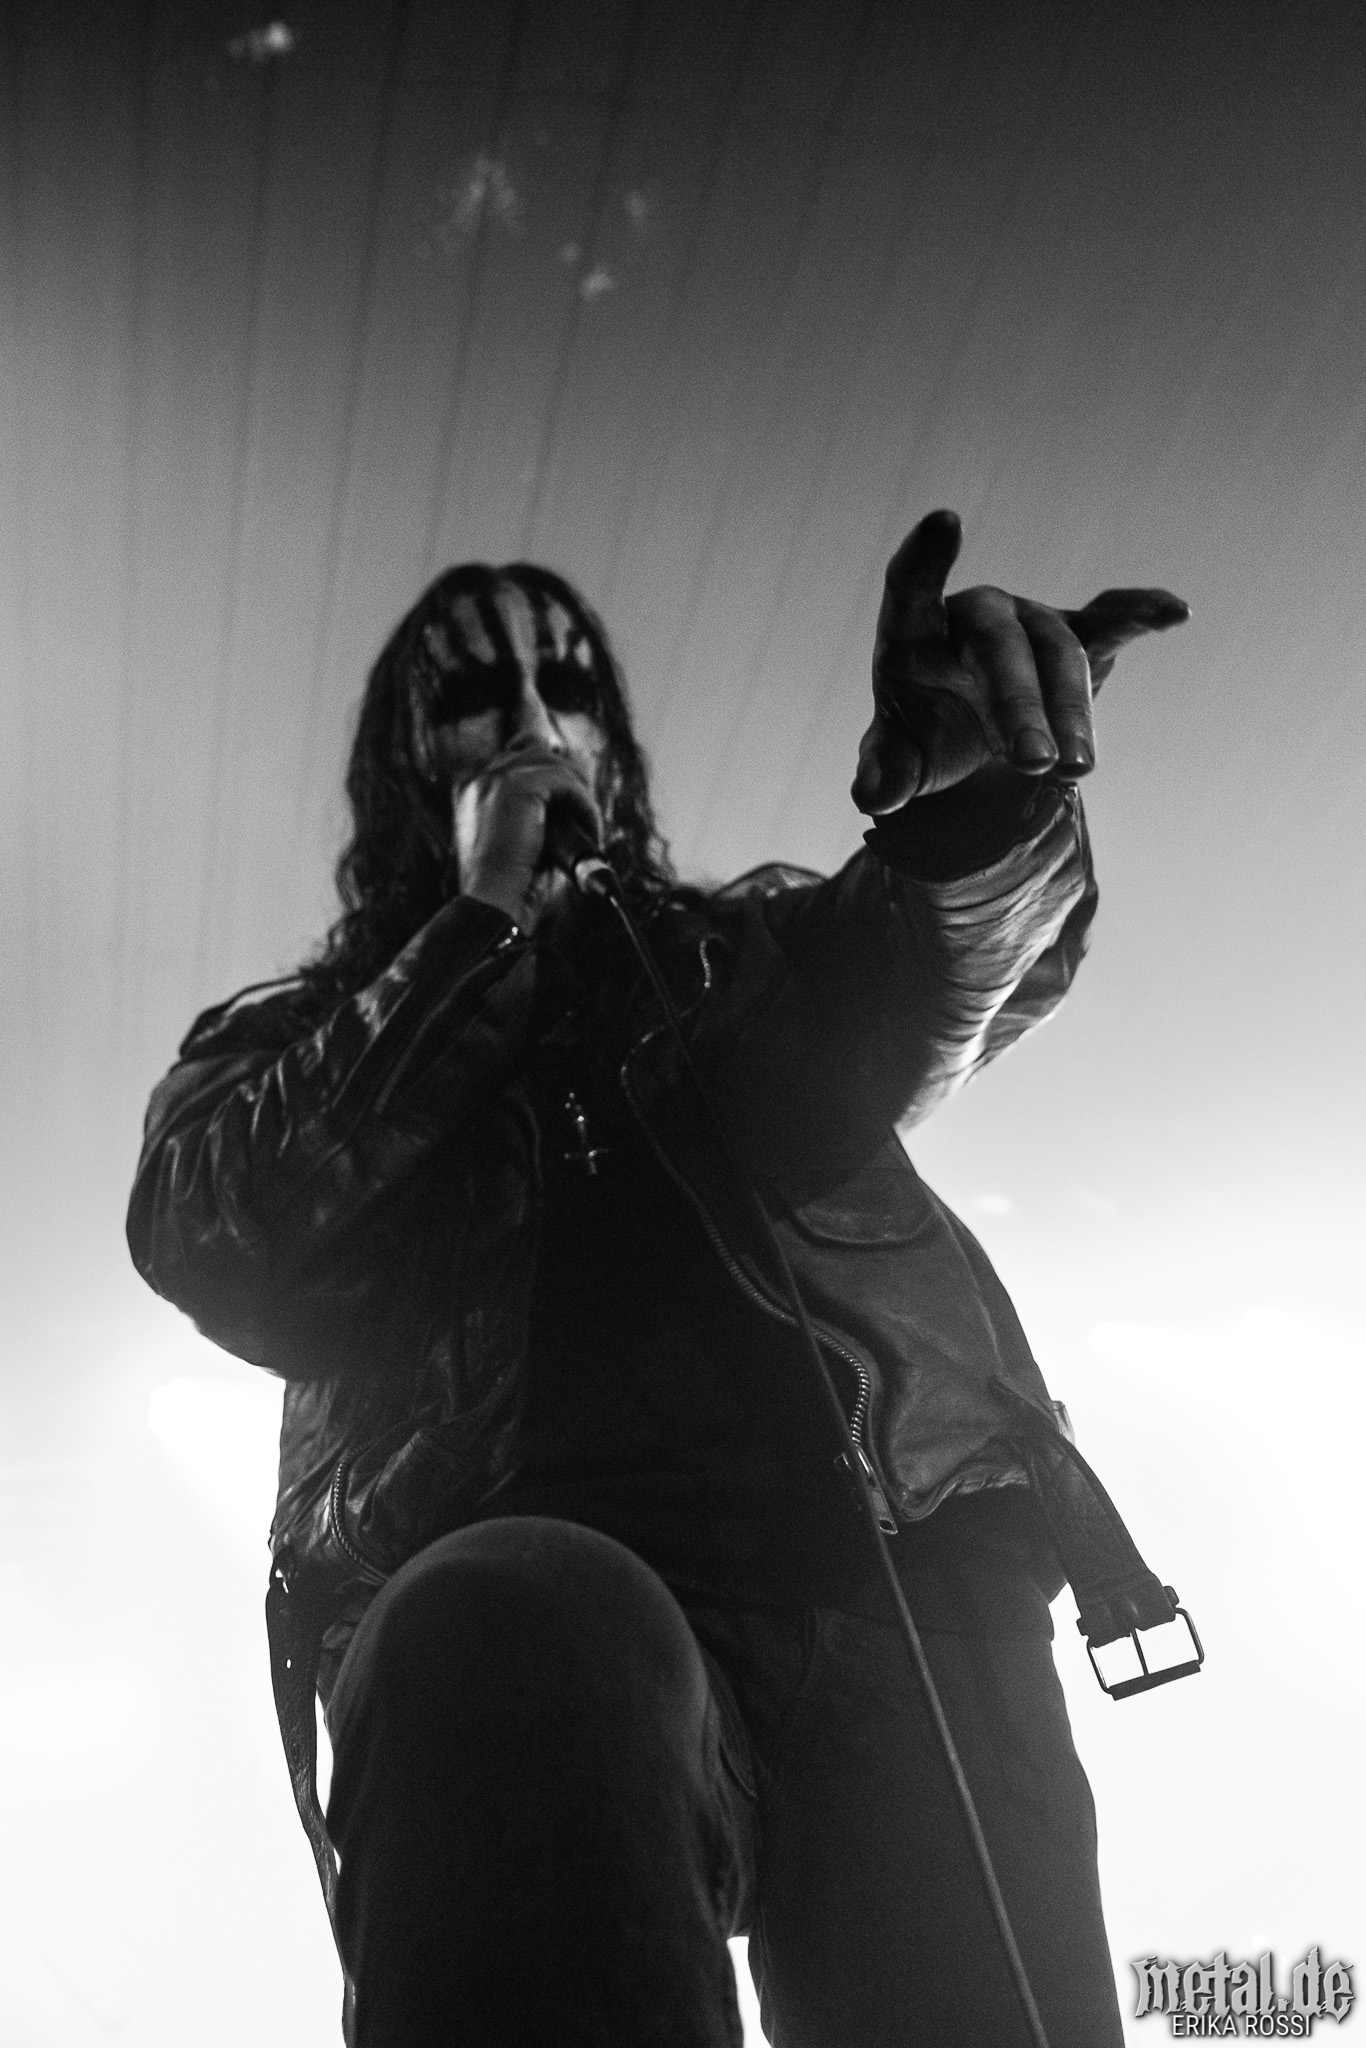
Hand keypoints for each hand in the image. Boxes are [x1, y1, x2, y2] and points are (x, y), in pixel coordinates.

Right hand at [452, 735, 602, 928]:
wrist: (491, 905)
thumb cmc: (507, 889)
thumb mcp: (521, 844)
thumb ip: (537, 817)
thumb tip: (572, 802)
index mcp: (472, 790)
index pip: (517, 753)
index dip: (548, 764)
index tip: (571, 785)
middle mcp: (480, 778)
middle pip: (540, 751)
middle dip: (570, 779)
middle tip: (586, 815)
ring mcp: (496, 779)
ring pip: (557, 765)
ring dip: (579, 797)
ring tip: (587, 829)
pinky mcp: (517, 788)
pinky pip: (567, 783)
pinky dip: (585, 806)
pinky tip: (588, 831)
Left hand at [851, 509, 1189, 812]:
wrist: (972, 748)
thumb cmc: (923, 741)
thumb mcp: (898, 765)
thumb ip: (883, 776)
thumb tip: (873, 795)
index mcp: (915, 635)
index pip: (911, 588)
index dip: (925, 558)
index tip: (945, 521)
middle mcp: (975, 615)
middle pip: (1000, 645)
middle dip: (1021, 705)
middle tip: (1035, 763)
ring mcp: (1029, 622)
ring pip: (1058, 654)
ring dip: (1072, 713)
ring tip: (1075, 772)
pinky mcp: (1076, 638)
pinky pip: (1110, 619)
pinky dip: (1141, 613)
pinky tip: (1176, 613)